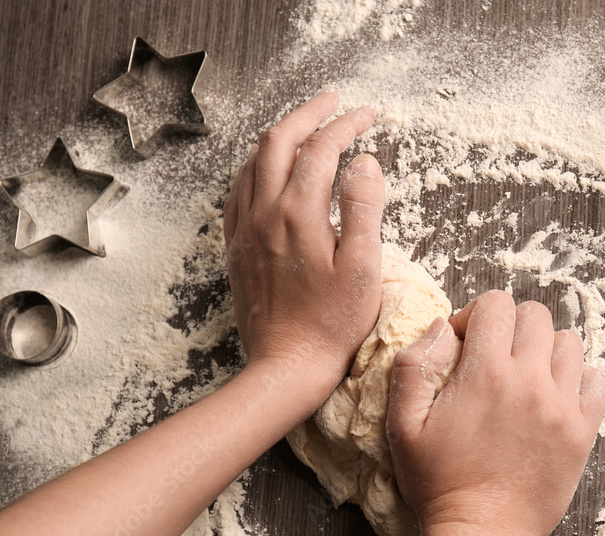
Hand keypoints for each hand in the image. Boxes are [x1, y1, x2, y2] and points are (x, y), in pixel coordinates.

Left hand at [223, 88, 384, 395]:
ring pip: (253, 162)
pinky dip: (256, 167)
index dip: (345, 125)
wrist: (286, 366)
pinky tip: (268, 171)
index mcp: (299, 214)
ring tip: (304, 127)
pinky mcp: (237, 249)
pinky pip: (238, 192)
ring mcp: (245, 230)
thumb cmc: (332, 324)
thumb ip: (364, 209)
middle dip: (308, 113)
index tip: (367, 116)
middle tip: (333, 101)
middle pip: (279, 142)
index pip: (322, 150)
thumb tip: (364, 163)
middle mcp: (265, 214)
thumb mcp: (363, 267)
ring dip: (280, 136)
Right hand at [386, 290, 604, 535]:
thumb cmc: (437, 483)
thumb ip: (414, 366)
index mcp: (485, 373)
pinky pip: (598, 381)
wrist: (482, 534)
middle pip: (535, 315)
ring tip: (525, 377)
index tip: (465, 344)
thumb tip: (440, 328)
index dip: (475, 315)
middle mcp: (530, 381)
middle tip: (493, 358)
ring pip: (569, 343)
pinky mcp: (583, 431)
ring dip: (544, 349)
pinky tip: (554, 397)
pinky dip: (579, 379)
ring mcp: (562, 406)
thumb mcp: (402, 425)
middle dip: (510, 326)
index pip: (496, 304)